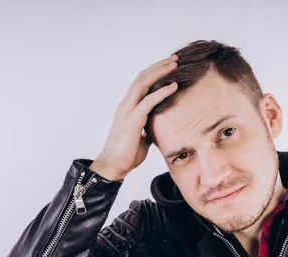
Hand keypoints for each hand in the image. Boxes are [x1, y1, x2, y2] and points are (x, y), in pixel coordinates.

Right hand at [90, 54, 178, 179]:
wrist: (113, 166)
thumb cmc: (127, 154)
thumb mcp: (142, 138)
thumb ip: (148, 129)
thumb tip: (157, 128)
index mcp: (128, 108)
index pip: (141, 83)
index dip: (155, 73)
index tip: (169, 66)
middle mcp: (126, 105)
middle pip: (142, 77)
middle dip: (159, 66)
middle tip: (174, 59)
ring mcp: (128, 111)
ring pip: (143, 83)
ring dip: (160, 72)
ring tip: (175, 65)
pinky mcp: (132, 120)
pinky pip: (148, 101)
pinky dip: (162, 92)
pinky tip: (174, 86)